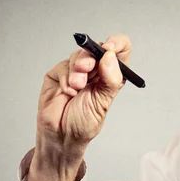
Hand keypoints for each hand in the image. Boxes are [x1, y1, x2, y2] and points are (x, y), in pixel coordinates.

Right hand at [26, 34, 130, 180]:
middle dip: (91, 56)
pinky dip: (65, 78)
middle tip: (86, 68)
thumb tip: (109, 57)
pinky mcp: (59, 74)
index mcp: (111, 76)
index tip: (110, 49)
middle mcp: (95, 71)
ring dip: (77, 70)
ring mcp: (76, 71)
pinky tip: (67, 92)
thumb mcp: (102, 104)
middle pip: (97, 48)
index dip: (117, 43)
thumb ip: (109, 81)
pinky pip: (63, 66)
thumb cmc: (83, 124)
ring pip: (79, 55)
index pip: (121, 50)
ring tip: (76, 88)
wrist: (61, 137)